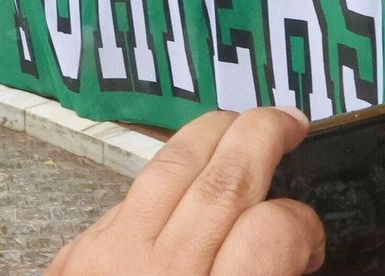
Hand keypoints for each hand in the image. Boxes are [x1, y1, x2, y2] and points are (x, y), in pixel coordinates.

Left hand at [48, 108, 323, 275]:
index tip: (308, 233)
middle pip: (224, 179)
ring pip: (171, 165)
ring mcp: (111, 257)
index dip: (302, 223)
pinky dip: (168, 174)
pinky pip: (132, 194)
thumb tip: (291, 248)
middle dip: (264, 135)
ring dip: (215, 133)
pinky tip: (187, 172)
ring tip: (242, 123)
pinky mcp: (77, 252)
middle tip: (289, 124)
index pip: (271, 233)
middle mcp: (161, 273)